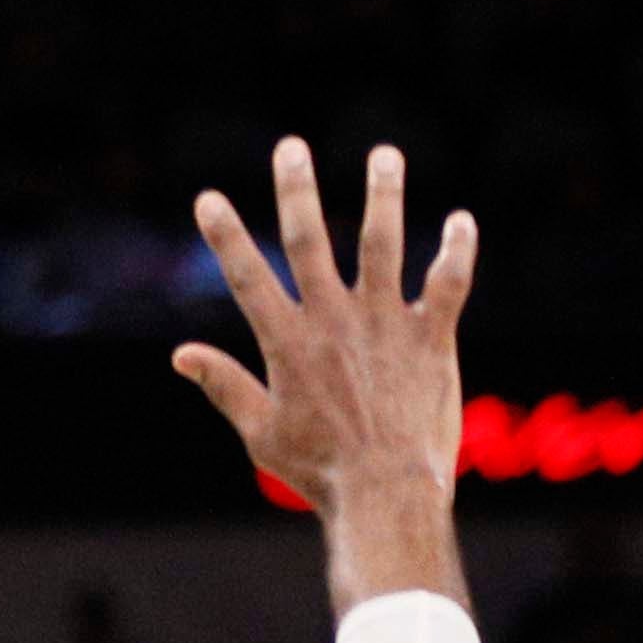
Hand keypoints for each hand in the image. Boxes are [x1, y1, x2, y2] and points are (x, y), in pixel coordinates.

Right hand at [176, 137, 479, 517]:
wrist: (387, 496)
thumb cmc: (321, 473)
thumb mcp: (261, 433)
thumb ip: (225, 385)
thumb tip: (180, 353)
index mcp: (288, 342)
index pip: (248, 276)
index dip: (226, 235)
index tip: (208, 197)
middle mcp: (333, 321)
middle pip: (310, 241)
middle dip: (297, 190)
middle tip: (291, 146)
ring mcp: (384, 325)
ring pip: (383, 245)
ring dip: (383, 196)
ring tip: (384, 155)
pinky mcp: (430, 339)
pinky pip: (447, 284)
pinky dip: (457, 250)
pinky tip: (462, 220)